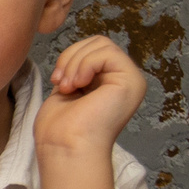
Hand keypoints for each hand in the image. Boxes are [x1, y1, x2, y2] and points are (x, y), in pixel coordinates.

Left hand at [36, 35, 145, 157]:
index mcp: (110, 81)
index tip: (57, 80)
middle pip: (98, 41)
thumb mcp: (68, 88)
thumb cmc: (60, 128)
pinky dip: (85, 64)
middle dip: (71, 57)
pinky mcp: (131, 81)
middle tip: (62, 83)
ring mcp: (130, 80)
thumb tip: (76, 52)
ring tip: (68, 87)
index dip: (70, 56)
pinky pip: (107, 52)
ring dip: (75, 63)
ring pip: (102, 44)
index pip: (93, 47)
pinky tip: (78, 85)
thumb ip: (77, 69)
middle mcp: (124, 80)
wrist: (64, 147)